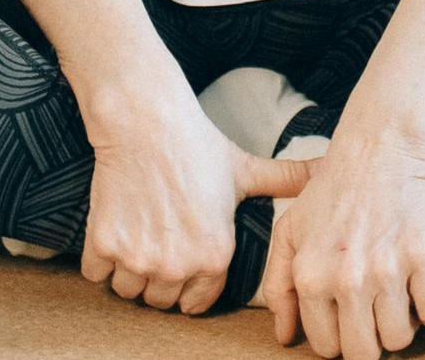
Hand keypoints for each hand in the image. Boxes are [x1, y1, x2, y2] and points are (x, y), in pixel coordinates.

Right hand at [79, 100, 318, 316]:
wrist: (146, 121)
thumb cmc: (198, 145)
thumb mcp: (247, 170)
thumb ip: (288, 180)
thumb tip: (329, 168)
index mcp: (216, 255)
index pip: (195, 304)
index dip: (188, 282)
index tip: (182, 258)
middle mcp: (178, 264)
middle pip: (159, 300)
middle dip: (157, 278)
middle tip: (158, 240)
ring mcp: (139, 257)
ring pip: (127, 291)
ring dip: (128, 269)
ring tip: (138, 231)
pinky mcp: (104, 245)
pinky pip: (96, 274)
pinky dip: (100, 255)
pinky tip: (115, 224)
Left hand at [257, 134, 424, 358]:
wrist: (379, 151)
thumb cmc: (331, 191)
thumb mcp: (289, 232)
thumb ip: (278, 285)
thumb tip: (285, 336)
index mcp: (310, 277)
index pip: (326, 346)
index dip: (338, 335)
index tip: (346, 317)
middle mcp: (346, 280)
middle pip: (363, 353)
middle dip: (368, 338)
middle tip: (371, 312)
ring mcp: (387, 271)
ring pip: (399, 339)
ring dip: (400, 323)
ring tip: (393, 293)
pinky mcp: (424, 259)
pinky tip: (416, 281)